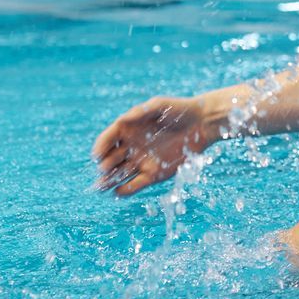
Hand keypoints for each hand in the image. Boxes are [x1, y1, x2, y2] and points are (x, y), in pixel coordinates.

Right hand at [91, 95, 219, 195]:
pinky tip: (118, 193)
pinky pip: (136, 184)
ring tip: (101, 188)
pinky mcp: (153, 174)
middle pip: (111, 159)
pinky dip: (126, 190)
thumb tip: (125, 119)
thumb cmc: (179, 110)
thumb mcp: (160, 105)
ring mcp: (141, 161)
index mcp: (127, 129)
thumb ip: (142, 111)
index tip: (96, 155)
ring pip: (120, 174)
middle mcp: (130, 146)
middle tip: (102, 171)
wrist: (202, 124)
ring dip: (109, 181)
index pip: (108, 139)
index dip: (100, 147)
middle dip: (104, 166)